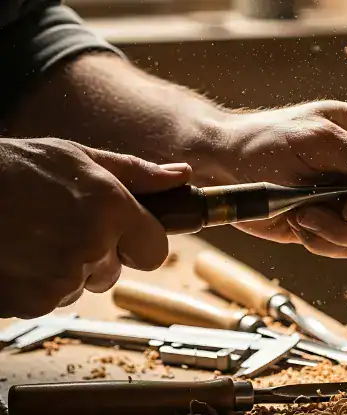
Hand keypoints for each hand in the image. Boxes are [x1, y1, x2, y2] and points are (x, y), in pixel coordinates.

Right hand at [0, 138, 190, 317]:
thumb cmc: (14, 170)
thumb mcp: (78, 157)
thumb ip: (137, 173)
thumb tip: (181, 176)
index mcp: (112, 210)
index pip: (156, 251)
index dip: (140, 243)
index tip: (123, 234)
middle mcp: (92, 248)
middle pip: (115, 272)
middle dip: (96, 254)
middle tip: (60, 226)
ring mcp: (60, 279)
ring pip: (81, 286)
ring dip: (63, 268)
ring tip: (32, 236)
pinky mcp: (31, 303)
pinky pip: (49, 300)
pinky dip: (35, 284)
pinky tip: (18, 254)